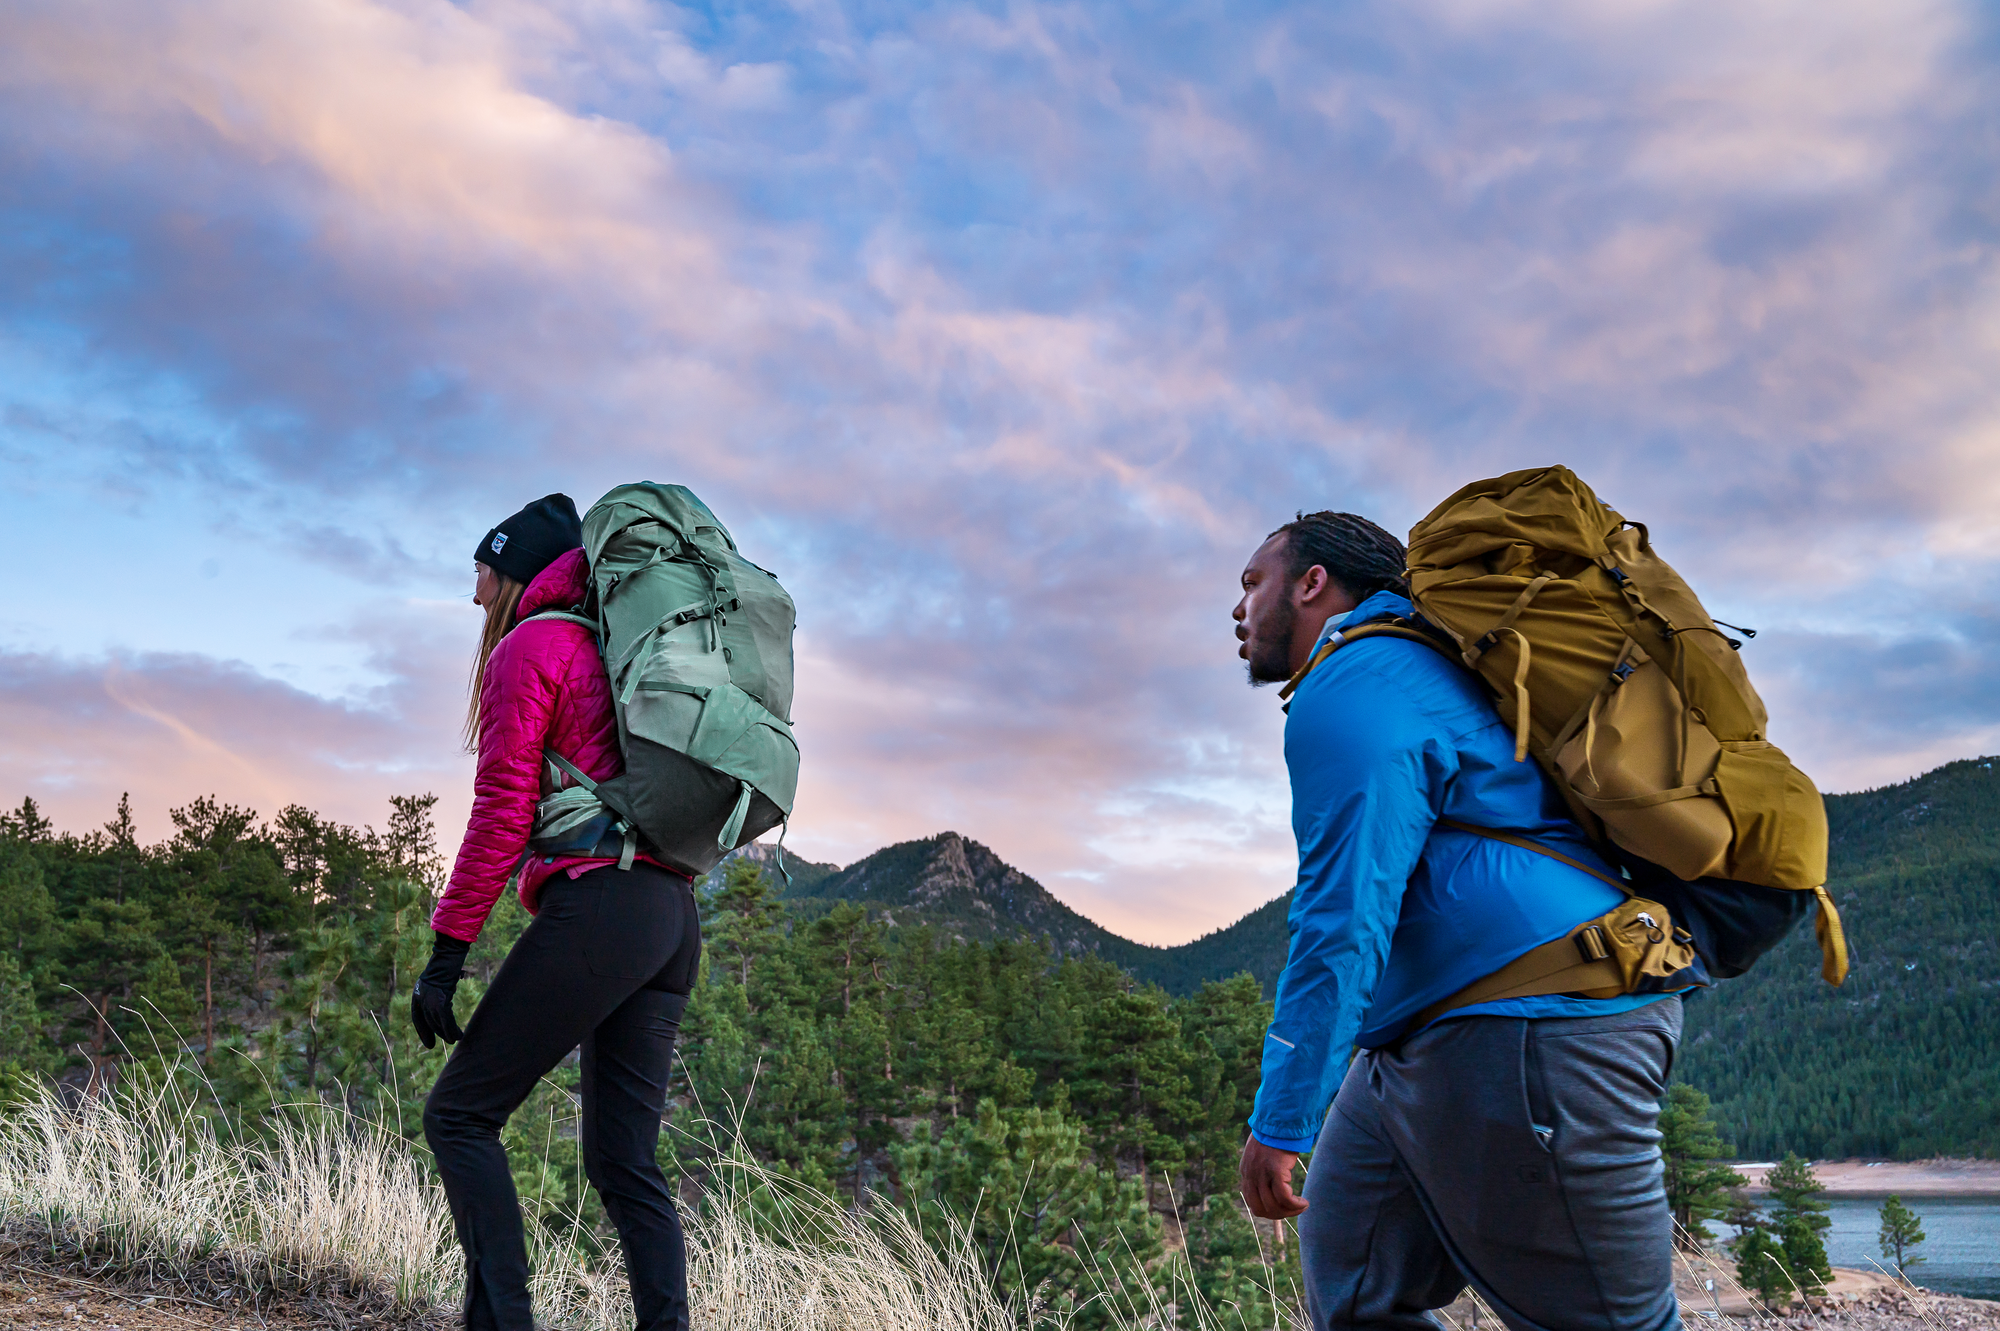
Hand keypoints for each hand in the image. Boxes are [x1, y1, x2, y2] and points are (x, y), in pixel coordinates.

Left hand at [411, 932, 471, 1048]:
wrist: (449, 954)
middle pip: (428, 1020)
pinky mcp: (440, 998)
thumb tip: (443, 1000)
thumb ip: (438, 991)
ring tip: (454, 1040)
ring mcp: (430, 997)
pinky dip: (452, 1028)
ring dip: (446, 1033)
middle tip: (444, 1043)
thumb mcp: (439, 979)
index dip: (422, 1031)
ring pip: (437, 1021)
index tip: (428, 1043)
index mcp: (418, 993)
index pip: (417, 1017)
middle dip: (436, 1033)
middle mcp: (421, 997)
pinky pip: (445, 1018)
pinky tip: (459, 1035)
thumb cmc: (447, 963)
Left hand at [1240, 1135, 1307, 1219]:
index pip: (1252, 1202)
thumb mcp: (1262, 1154)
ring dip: (1290, 1212)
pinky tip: (1304, 1203)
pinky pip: (1285, 1197)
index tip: (1282, 1208)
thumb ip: (1263, 1169)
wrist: (1280, 1119)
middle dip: (1278, 1215)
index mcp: (1246, 1172)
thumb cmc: (1276, 1135)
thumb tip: (1273, 1185)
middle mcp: (1250, 1175)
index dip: (1267, 1210)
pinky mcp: (1275, 1170)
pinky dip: (1295, 1205)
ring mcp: (1262, 1173)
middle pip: (1261, 1209)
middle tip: (1293, 1210)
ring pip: (1274, 1206)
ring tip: (1301, 1206)